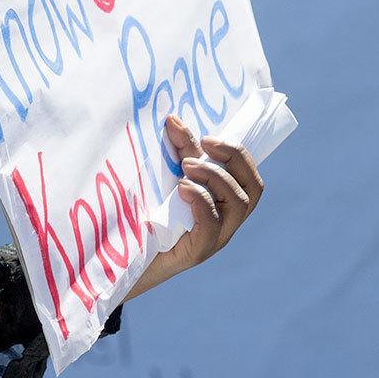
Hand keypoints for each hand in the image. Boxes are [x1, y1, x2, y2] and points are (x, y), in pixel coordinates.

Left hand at [124, 113, 265, 301]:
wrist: (126, 257)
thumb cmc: (150, 215)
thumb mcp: (168, 180)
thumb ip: (178, 153)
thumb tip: (173, 119)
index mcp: (226, 203)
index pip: (251, 176)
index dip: (238, 153)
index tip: (209, 137)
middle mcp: (228, 222)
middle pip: (252, 189)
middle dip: (231, 161)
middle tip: (200, 147)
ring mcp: (217, 239)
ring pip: (238, 205)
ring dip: (214, 178)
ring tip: (185, 167)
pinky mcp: (198, 252)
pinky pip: (212, 226)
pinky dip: (201, 202)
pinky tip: (183, 189)